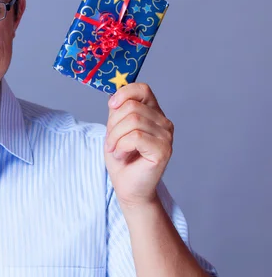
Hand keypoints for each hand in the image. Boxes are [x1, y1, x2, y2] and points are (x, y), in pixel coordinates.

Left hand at [104, 83, 173, 207]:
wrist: (127, 187)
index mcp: (153, 113)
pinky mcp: (163, 150)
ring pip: (132, 121)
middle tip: (111, 142)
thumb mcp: (114, 129)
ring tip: (116, 150)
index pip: (142, 89)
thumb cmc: (122, 159)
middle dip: (113, 125)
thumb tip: (114, 93)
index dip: (124, 93)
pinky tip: (122, 155)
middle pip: (131, 107)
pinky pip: (135, 137)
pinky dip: (121, 146)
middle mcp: (164, 122)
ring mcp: (166, 136)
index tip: (111, 106)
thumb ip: (117, 111)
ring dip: (115, 137)